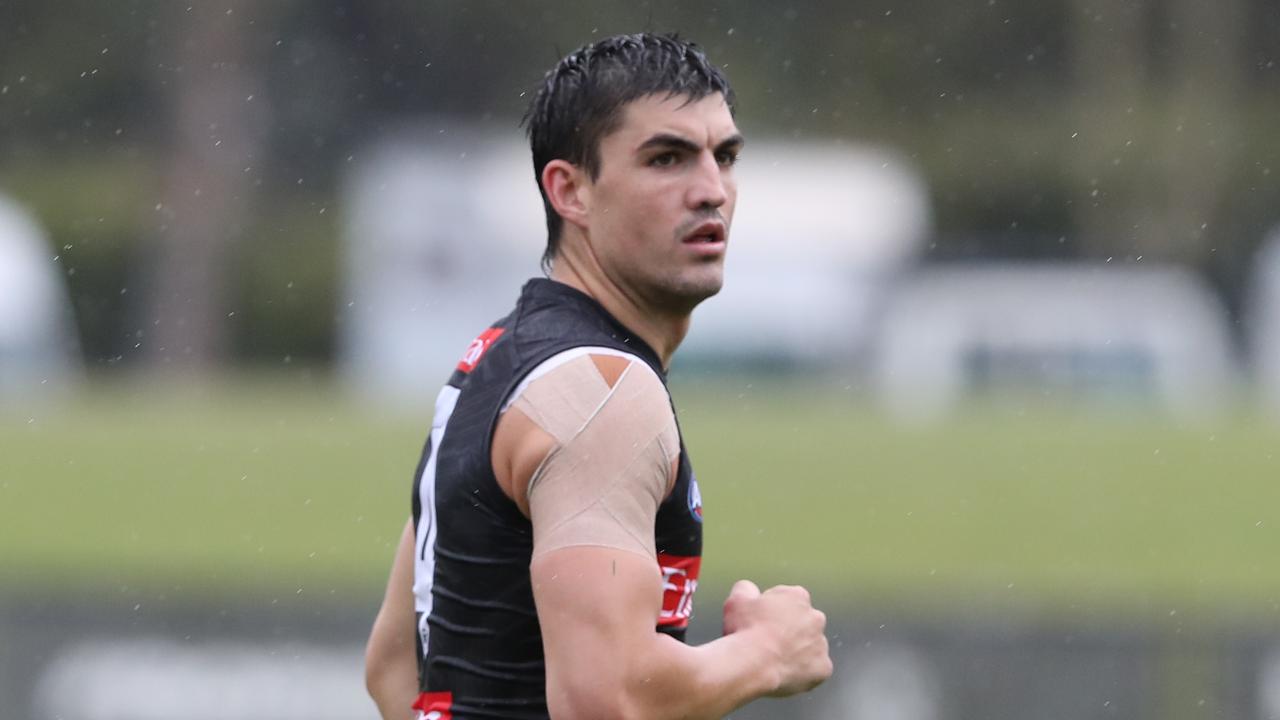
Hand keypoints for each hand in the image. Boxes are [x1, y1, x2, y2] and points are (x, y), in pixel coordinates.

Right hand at [722, 580, 832, 695]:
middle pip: (804, 622)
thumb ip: (746, 589)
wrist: (752, 664)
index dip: (772, 610)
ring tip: (775, 660)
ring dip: (798, 650)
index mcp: (797, 596)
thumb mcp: (737, 600)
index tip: (760, 620)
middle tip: (768, 641)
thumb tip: (749, 589)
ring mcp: (821, 644)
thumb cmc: (745, 630)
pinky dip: (804, 672)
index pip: (788, 599)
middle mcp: (815, 617)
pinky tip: (786, 672)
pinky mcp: (823, 668)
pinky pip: (816, 669)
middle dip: (790, 629)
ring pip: (810, 646)